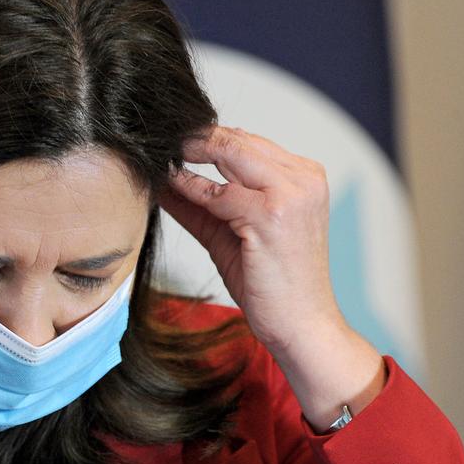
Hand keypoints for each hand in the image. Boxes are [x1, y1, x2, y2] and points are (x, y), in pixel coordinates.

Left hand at [157, 125, 339, 356]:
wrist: (301, 325)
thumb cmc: (273, 284)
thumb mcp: (232, 232)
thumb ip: (200, 204)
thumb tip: (163, 181)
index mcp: (304, 177)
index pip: (248, 141)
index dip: (206, 138)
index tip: (172, 141)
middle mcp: (303, 179)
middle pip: (238, 140)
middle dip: (194, 138)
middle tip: (159, 140)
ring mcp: (291, 195)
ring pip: (229, 154)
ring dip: (188, 152)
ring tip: (159, 155)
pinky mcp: (272, 216)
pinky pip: (217, 192)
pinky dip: (188, 186)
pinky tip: (168, 183)